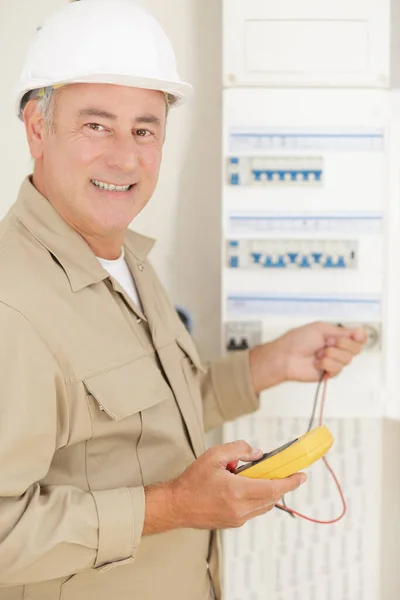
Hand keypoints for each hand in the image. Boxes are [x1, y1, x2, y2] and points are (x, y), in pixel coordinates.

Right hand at [143, 441, 305, 533]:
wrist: (176, 505)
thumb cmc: (192, 481)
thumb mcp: (214, 455)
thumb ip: (238, 449)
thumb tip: (258, 454)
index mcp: (237, 491)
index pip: (273, 488)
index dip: (290, 482)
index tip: (302, 475)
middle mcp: (240, 509)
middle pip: (272, 497)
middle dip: (280, 483)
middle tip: (284, 471)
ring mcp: (238, 519)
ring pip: (264, 505)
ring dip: (268, 491)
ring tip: (256, 476)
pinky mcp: (234, 523)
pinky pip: (254, 510)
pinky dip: (257, 498)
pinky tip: (245, 486)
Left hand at [250, 321, 366, 392]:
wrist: (286, 356)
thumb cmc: (298, 340)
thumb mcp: (321, 329)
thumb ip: (342, 331)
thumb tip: (360, 332)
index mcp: (335, 336)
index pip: (357, 338)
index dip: (359, 337)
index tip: (357, 336)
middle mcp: (336, 349)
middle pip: (356, 349)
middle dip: (343, 344)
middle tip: (329, 342)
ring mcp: (333, 361)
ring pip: (347, 359)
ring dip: (332, 354)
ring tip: (319, 353)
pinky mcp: (329, 373)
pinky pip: (337, 368)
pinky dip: (327, 363)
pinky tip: (317, 362)